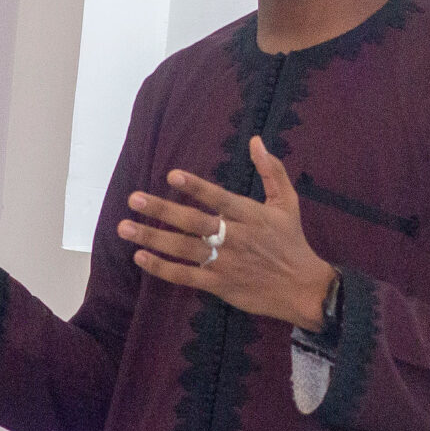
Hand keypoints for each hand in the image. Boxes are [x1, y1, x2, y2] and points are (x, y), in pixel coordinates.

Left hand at [119, 136, 336, 329]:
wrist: (304, 289)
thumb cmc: (292, 242)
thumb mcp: (288, 203)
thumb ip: (272, 171)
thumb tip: (256, 141)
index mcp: (251, 215)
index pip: (219, 198)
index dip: (196, 187)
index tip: (172, 175)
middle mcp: (236, 238)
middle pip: (194, 222)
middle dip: (162, 210)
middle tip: (134, 199)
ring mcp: (225, 262)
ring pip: (184, 249)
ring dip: (153, 238)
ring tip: (125, 227)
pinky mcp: (220, 285)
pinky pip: (186, 276)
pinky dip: (163, 268)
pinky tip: (141, 258)